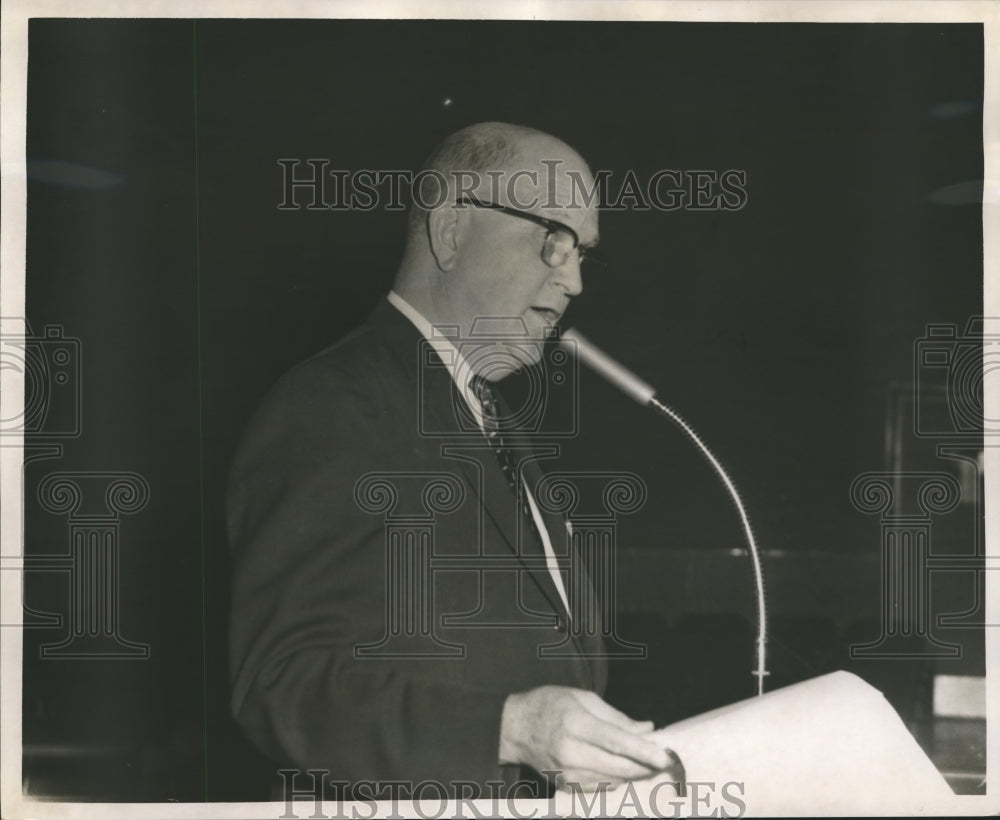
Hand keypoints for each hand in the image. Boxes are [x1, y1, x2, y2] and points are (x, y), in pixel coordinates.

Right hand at [499, 686, 679, 790]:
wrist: (516, 728)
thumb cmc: (550, 705)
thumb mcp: (582, 698)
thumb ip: (616, 716)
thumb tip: (647, 730)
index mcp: (575, 724)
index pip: (615, 741)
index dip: (643, 750)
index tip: (665, 756)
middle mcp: (571, 752)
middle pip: (618, 766)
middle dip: (646, 766)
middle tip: (665, 759)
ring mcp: (567, 773)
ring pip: (613, 780)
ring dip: (633, 773)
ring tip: (643, 761)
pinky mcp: (566, 786)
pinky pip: (600, 788)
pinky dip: (615, 779)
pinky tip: (618, 767)